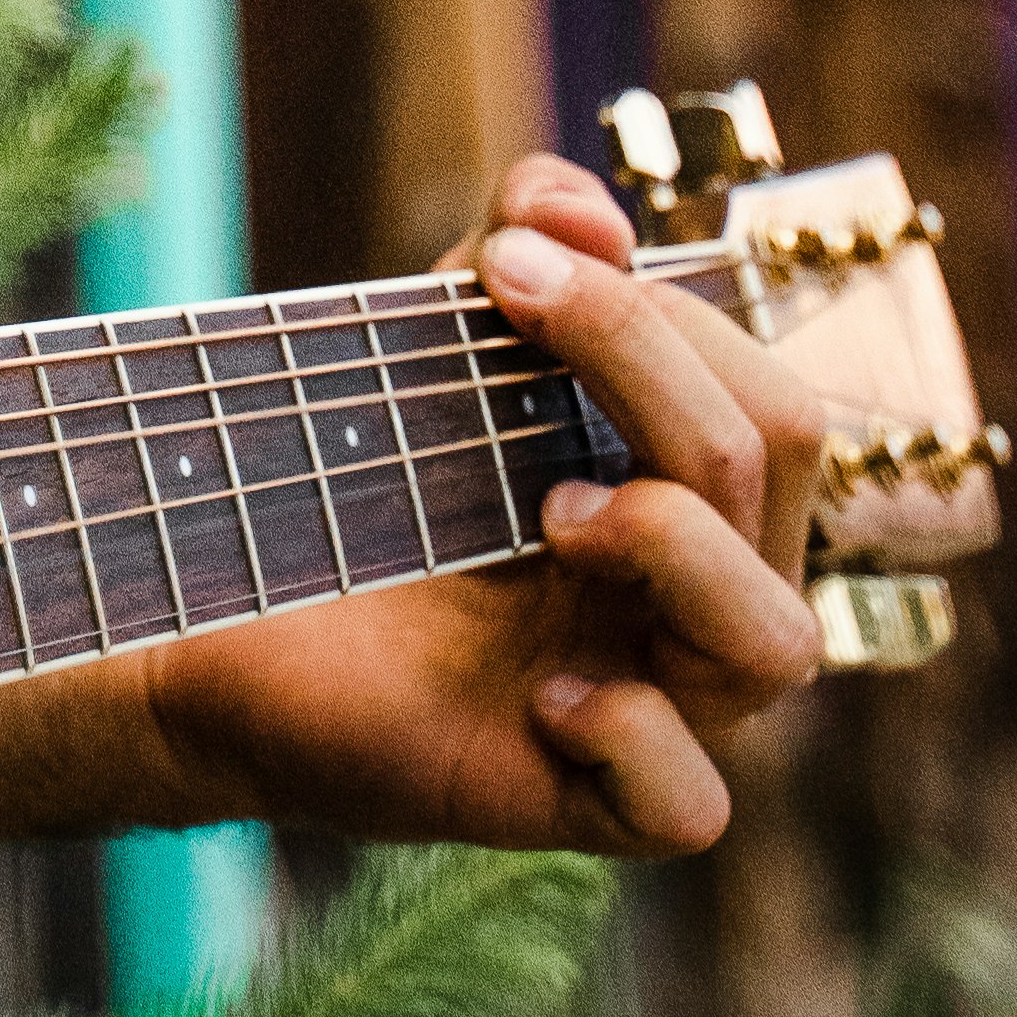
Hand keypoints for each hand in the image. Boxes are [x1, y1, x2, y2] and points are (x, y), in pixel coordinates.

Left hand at [147, 153, 826, 855]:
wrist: (235, 608)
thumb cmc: (367, 476)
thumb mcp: (445, 338)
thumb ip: (521, 246)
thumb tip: (580, 212)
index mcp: (698, 495)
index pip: (767, 397)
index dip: (653, 311)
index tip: (504, 258)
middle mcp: (701, 600)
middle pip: (776, 465)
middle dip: (646, 360)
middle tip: (507, 309)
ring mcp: (656, 704)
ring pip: (780, 638)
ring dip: (675, 541)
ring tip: (553, 512)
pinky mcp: (583, 801)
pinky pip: (691, 803)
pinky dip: (634, 734)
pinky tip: (546, 693)